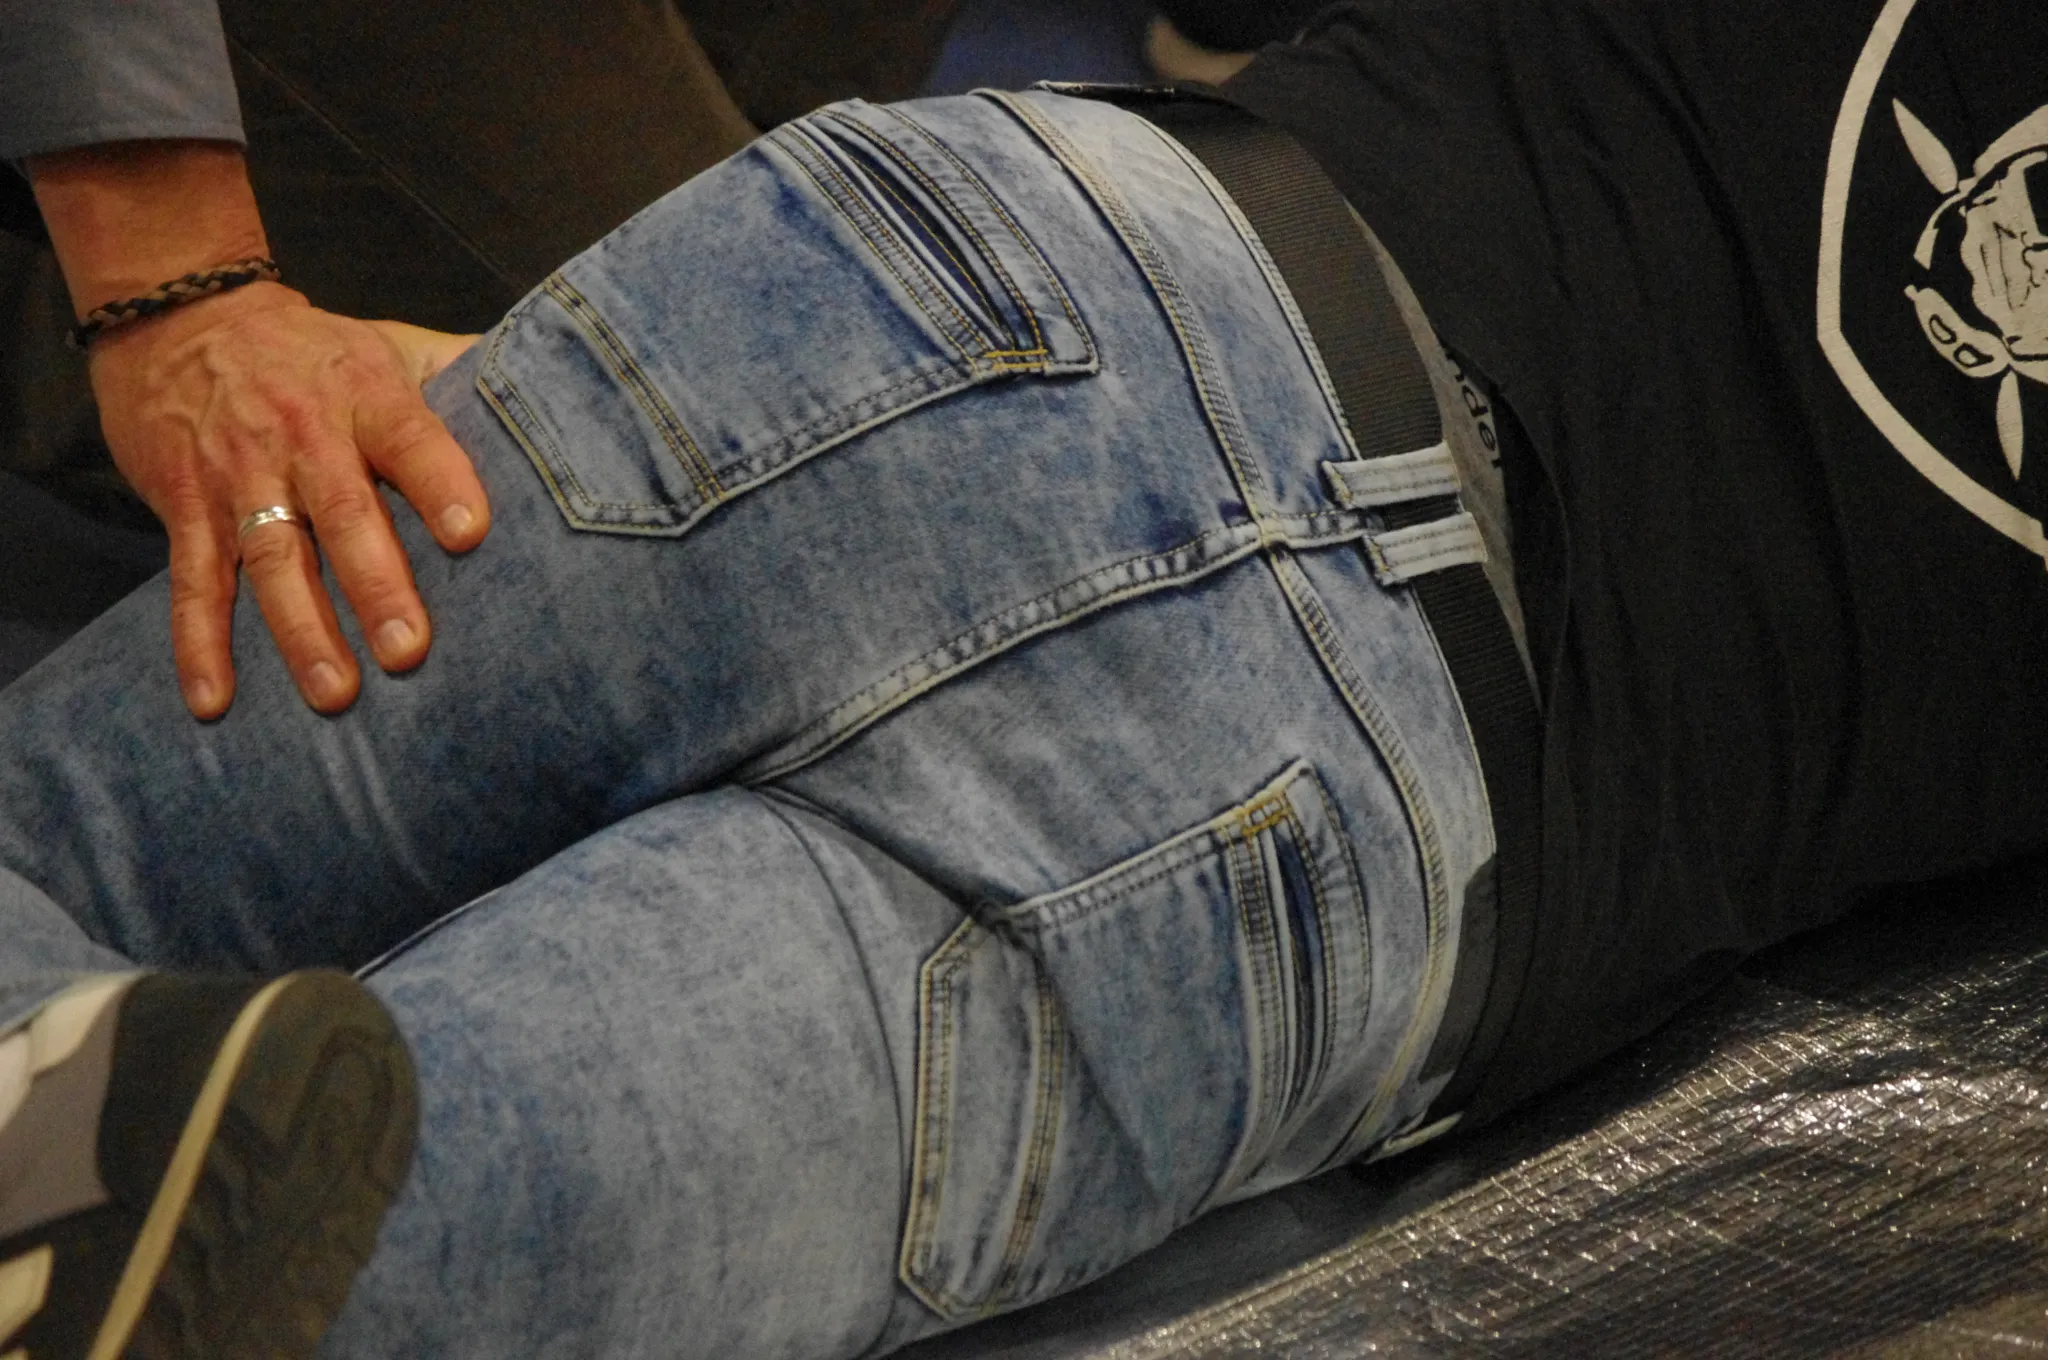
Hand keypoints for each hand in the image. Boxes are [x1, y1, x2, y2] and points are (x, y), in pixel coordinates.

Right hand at [86, 282, 488, 717]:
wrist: (178, 318)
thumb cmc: (315, 351)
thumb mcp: (391, 344)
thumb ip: (464, 373)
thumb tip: (561, 385)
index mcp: (365, 397)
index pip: (409, 438)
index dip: (440, 482)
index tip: (471, 533)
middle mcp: (302, 439)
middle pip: (343, 515)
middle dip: (376, 586)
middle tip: (411, 651)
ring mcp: (239, 477)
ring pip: (273, 559)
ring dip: (302, 629)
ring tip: (336, 692)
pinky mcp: (187, 508)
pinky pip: (193, 582)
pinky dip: (200, 644)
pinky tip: (215, 700)